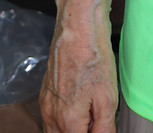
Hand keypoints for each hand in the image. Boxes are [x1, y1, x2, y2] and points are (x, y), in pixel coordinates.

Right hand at [41, 5, 118, 132]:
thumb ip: (104, 129)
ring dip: (71, 130)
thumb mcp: (108, 99)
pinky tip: (79, 110)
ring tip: (89, 118)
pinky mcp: (44, 94)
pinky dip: (63, 122)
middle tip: (96, 122)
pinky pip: (50, 119)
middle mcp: (51, 116)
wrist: (77, 29)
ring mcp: (45, 105)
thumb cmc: (94, 59)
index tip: (101, 127)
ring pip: (55, 132)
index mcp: (68, 122)